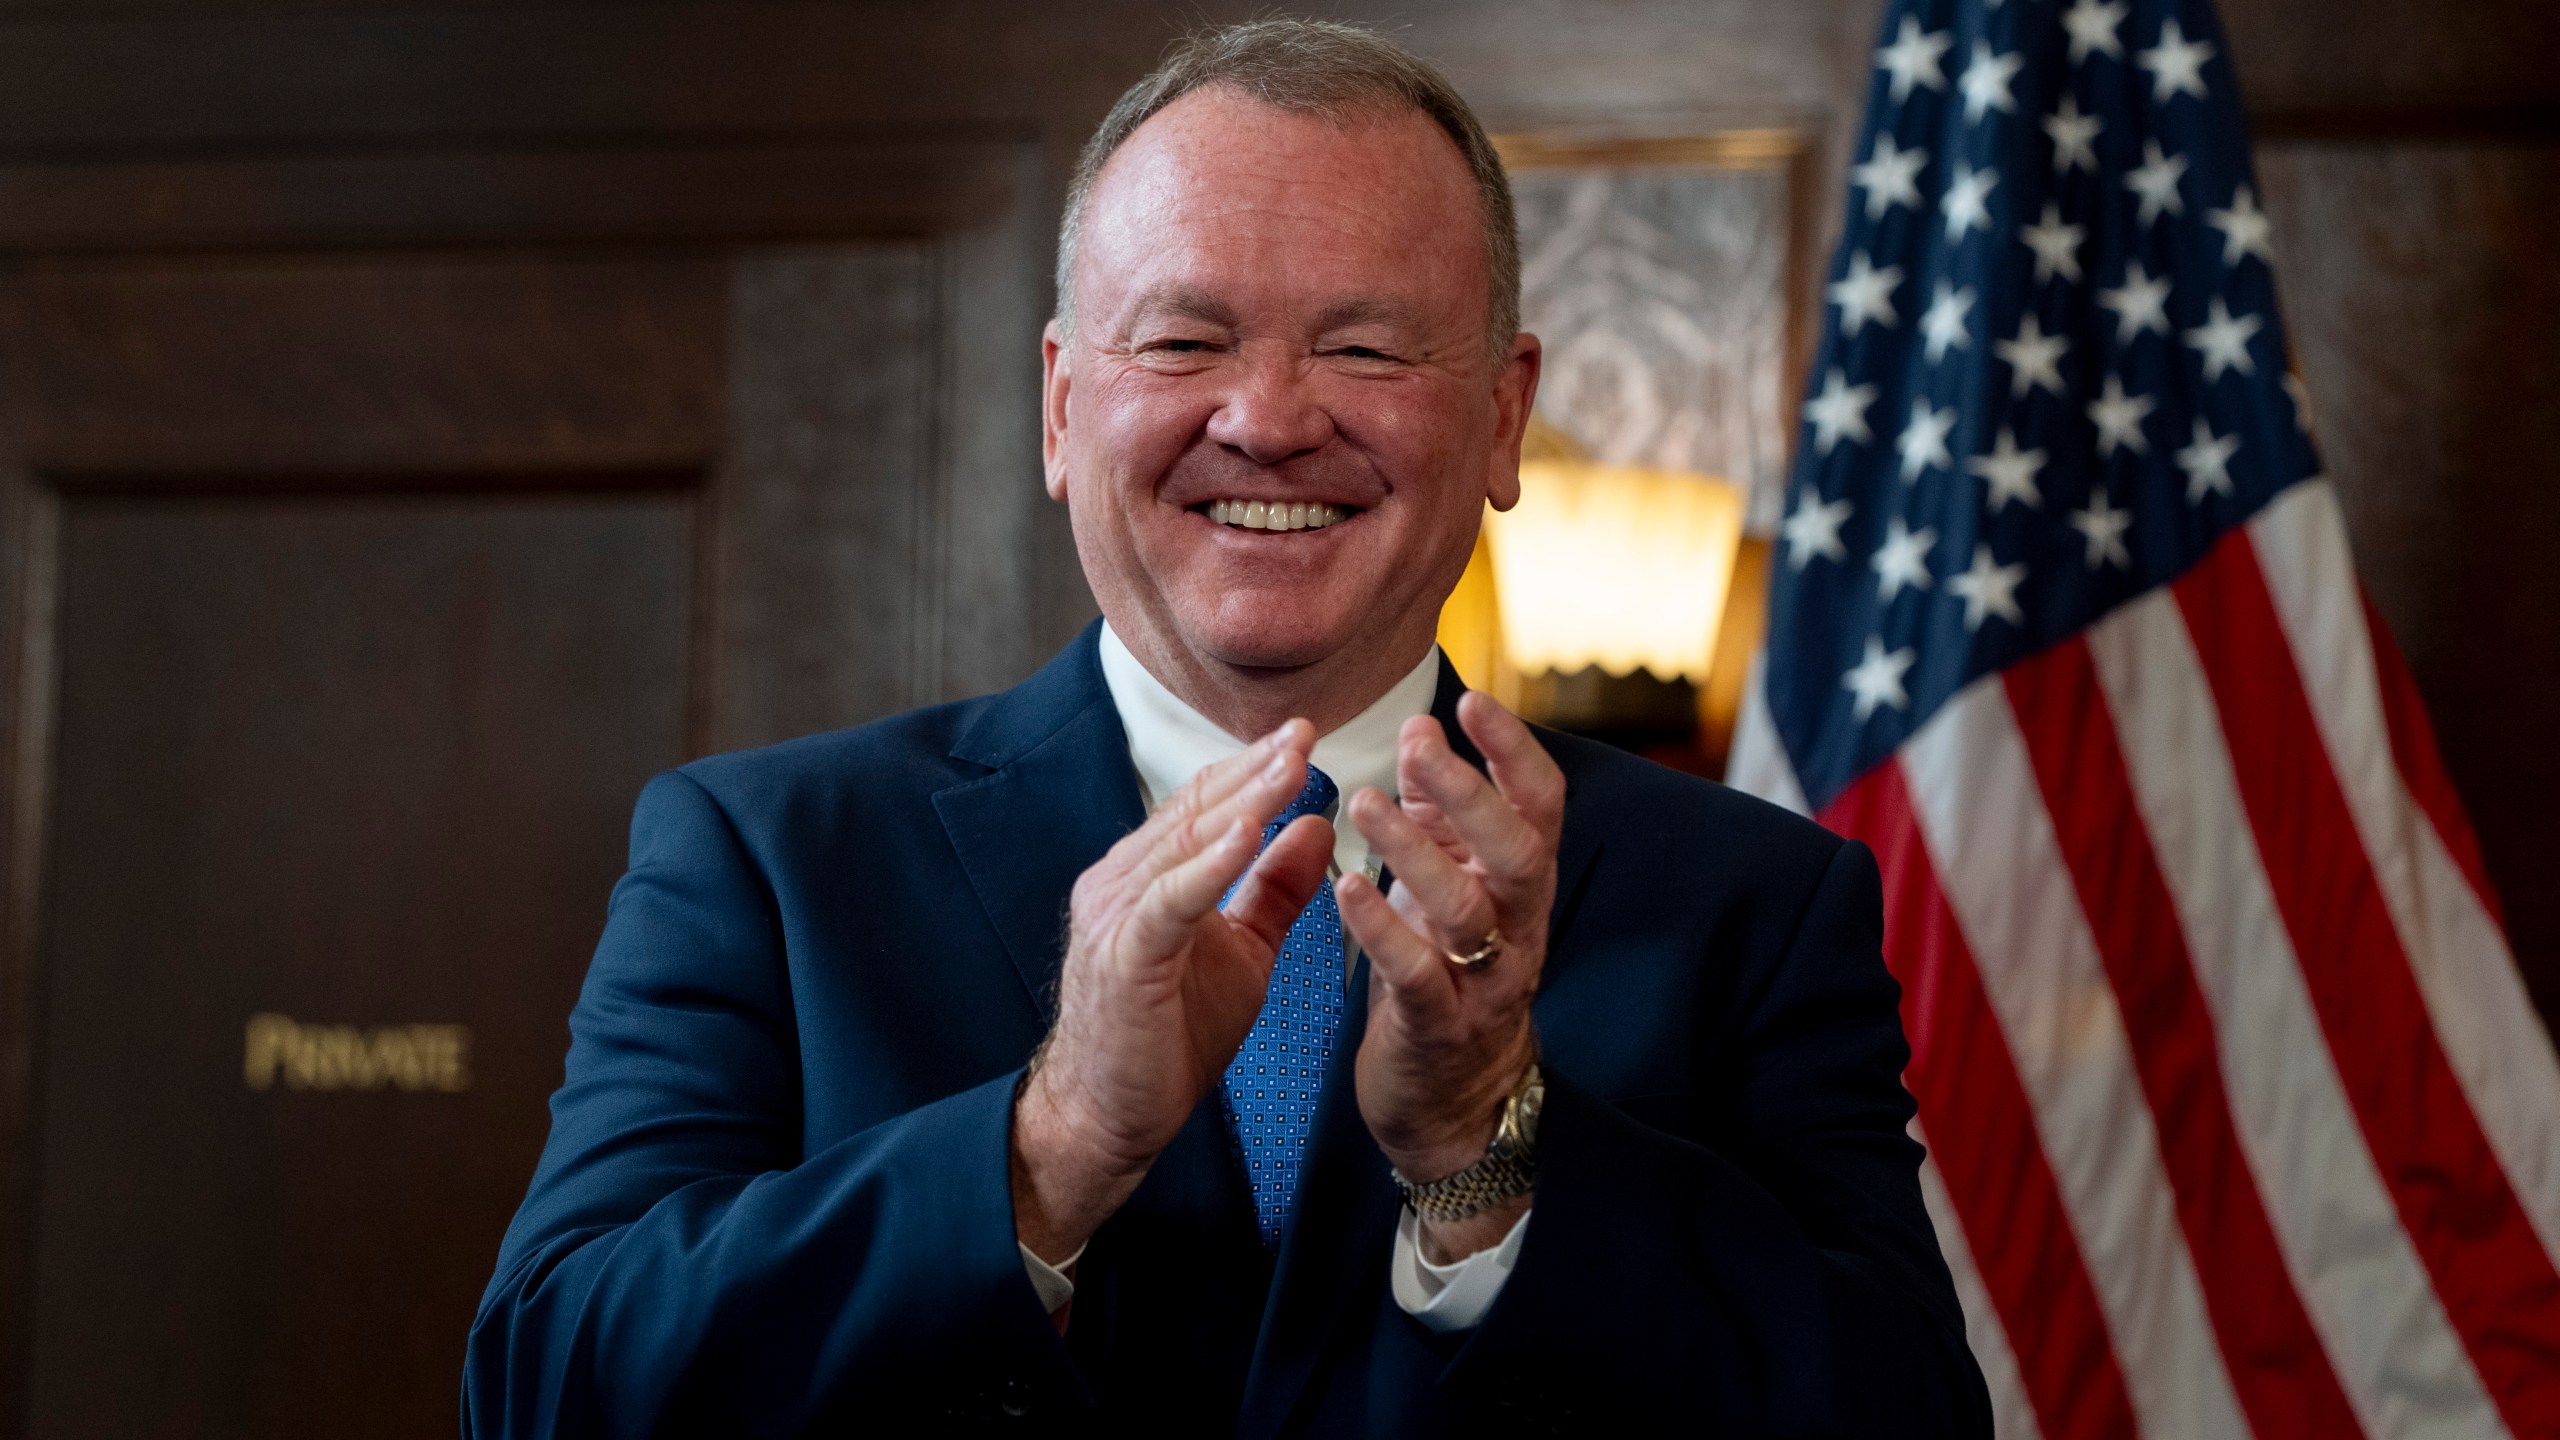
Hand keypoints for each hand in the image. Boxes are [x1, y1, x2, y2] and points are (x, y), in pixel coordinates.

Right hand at [1011, 721, 1333, 1262]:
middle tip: (1304, 732)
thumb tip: (1316, 825)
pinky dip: (1208, 864)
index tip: (1303, 736)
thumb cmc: (1169, 1037)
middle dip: (1252, 770)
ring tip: (1288, 768)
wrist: (1110, 1116)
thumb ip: (1274, 889)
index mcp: (1148, 876)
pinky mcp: (1123, 954)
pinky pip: (1170, 899)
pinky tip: (1246, 834)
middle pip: (1194, 810)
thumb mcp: (1243, 952)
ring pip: (1183, 844)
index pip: (1203, 806)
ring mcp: (1116, 914)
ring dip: (1240, 802)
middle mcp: (1122, 881)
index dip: (1252, 768)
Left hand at [1337, 692, 1563, 1260]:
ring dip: (1414, 851)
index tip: (1473, 700)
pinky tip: (1346, 887)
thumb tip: (1424, 729)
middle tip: (1418, 743)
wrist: (1453, 1104)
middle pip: (1517, 850)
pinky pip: (1419, 975)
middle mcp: (1518, 928)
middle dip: (1469, 792)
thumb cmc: (1448, 975)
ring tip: (1365, 802)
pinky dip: (1383, 929)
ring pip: (1465, 909)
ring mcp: (1485, 982)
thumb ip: (1441, 816)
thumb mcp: (1453, 886)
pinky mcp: (1440, 1028)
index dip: (1514, 751)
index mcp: (1521, 885)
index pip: (1540, 805)